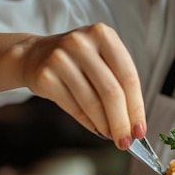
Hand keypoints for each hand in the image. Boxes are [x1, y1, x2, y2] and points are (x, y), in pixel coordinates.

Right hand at [21, 23, 145, 149]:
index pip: (128, 75)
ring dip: (105, 125)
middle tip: (126, 140)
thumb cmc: (77, 59)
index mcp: (102, 34)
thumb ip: (118, 81)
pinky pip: (73, 107)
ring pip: (91, 102)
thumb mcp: (100, 57)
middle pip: (111, 91)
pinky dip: (88, 123)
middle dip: (121, 122)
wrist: (34, 55)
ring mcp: (61, 58)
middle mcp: (81, 43)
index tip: (140, 128)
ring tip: (112, 136)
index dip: (136, 106)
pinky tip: (96, 128)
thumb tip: (133, 121)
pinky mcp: (45, 76)